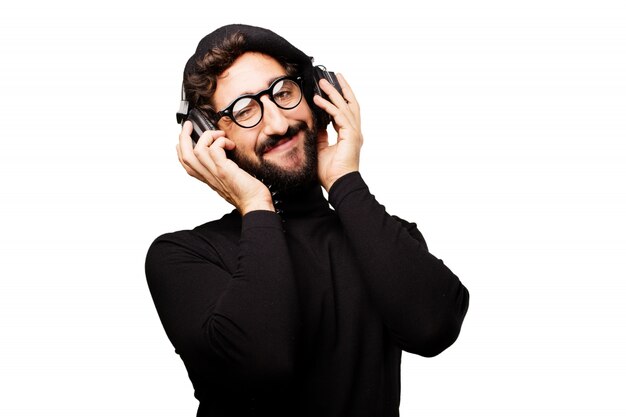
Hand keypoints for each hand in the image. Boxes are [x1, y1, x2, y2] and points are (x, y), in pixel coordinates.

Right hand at [176, 121, 273, 214]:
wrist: (256, 205)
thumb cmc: (249, 194)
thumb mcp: (231, 181)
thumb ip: (224, 169)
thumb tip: (226, 154)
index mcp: (209, 179)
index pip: (187, 164)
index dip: (181, 148)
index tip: (186, 136)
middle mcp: (209, 177)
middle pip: (186, 156)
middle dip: (183, 137)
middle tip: (189, 126)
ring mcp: (215, 173)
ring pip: (196, 151)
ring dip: (207, 136)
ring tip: (219, 134)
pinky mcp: (224, 170)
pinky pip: (214, 149)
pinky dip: (221, 141)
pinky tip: (230, 144)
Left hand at [313, 74, 362, 190]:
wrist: (338, 184)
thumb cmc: (330, 172)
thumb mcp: (321, 149)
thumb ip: (321, 135)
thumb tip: (316, 124)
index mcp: (350, 135)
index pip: (345, 111)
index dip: (338, 98)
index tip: (330, 88)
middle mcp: (354, 132)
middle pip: (350, 104)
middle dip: (342, 88)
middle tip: (334, 75)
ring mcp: (354, 133)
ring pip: (345, 106)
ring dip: (334, 93)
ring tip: (323, 82)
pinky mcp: (350, 135)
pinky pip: (338, 115)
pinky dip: (328, 106)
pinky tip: (319, 100)